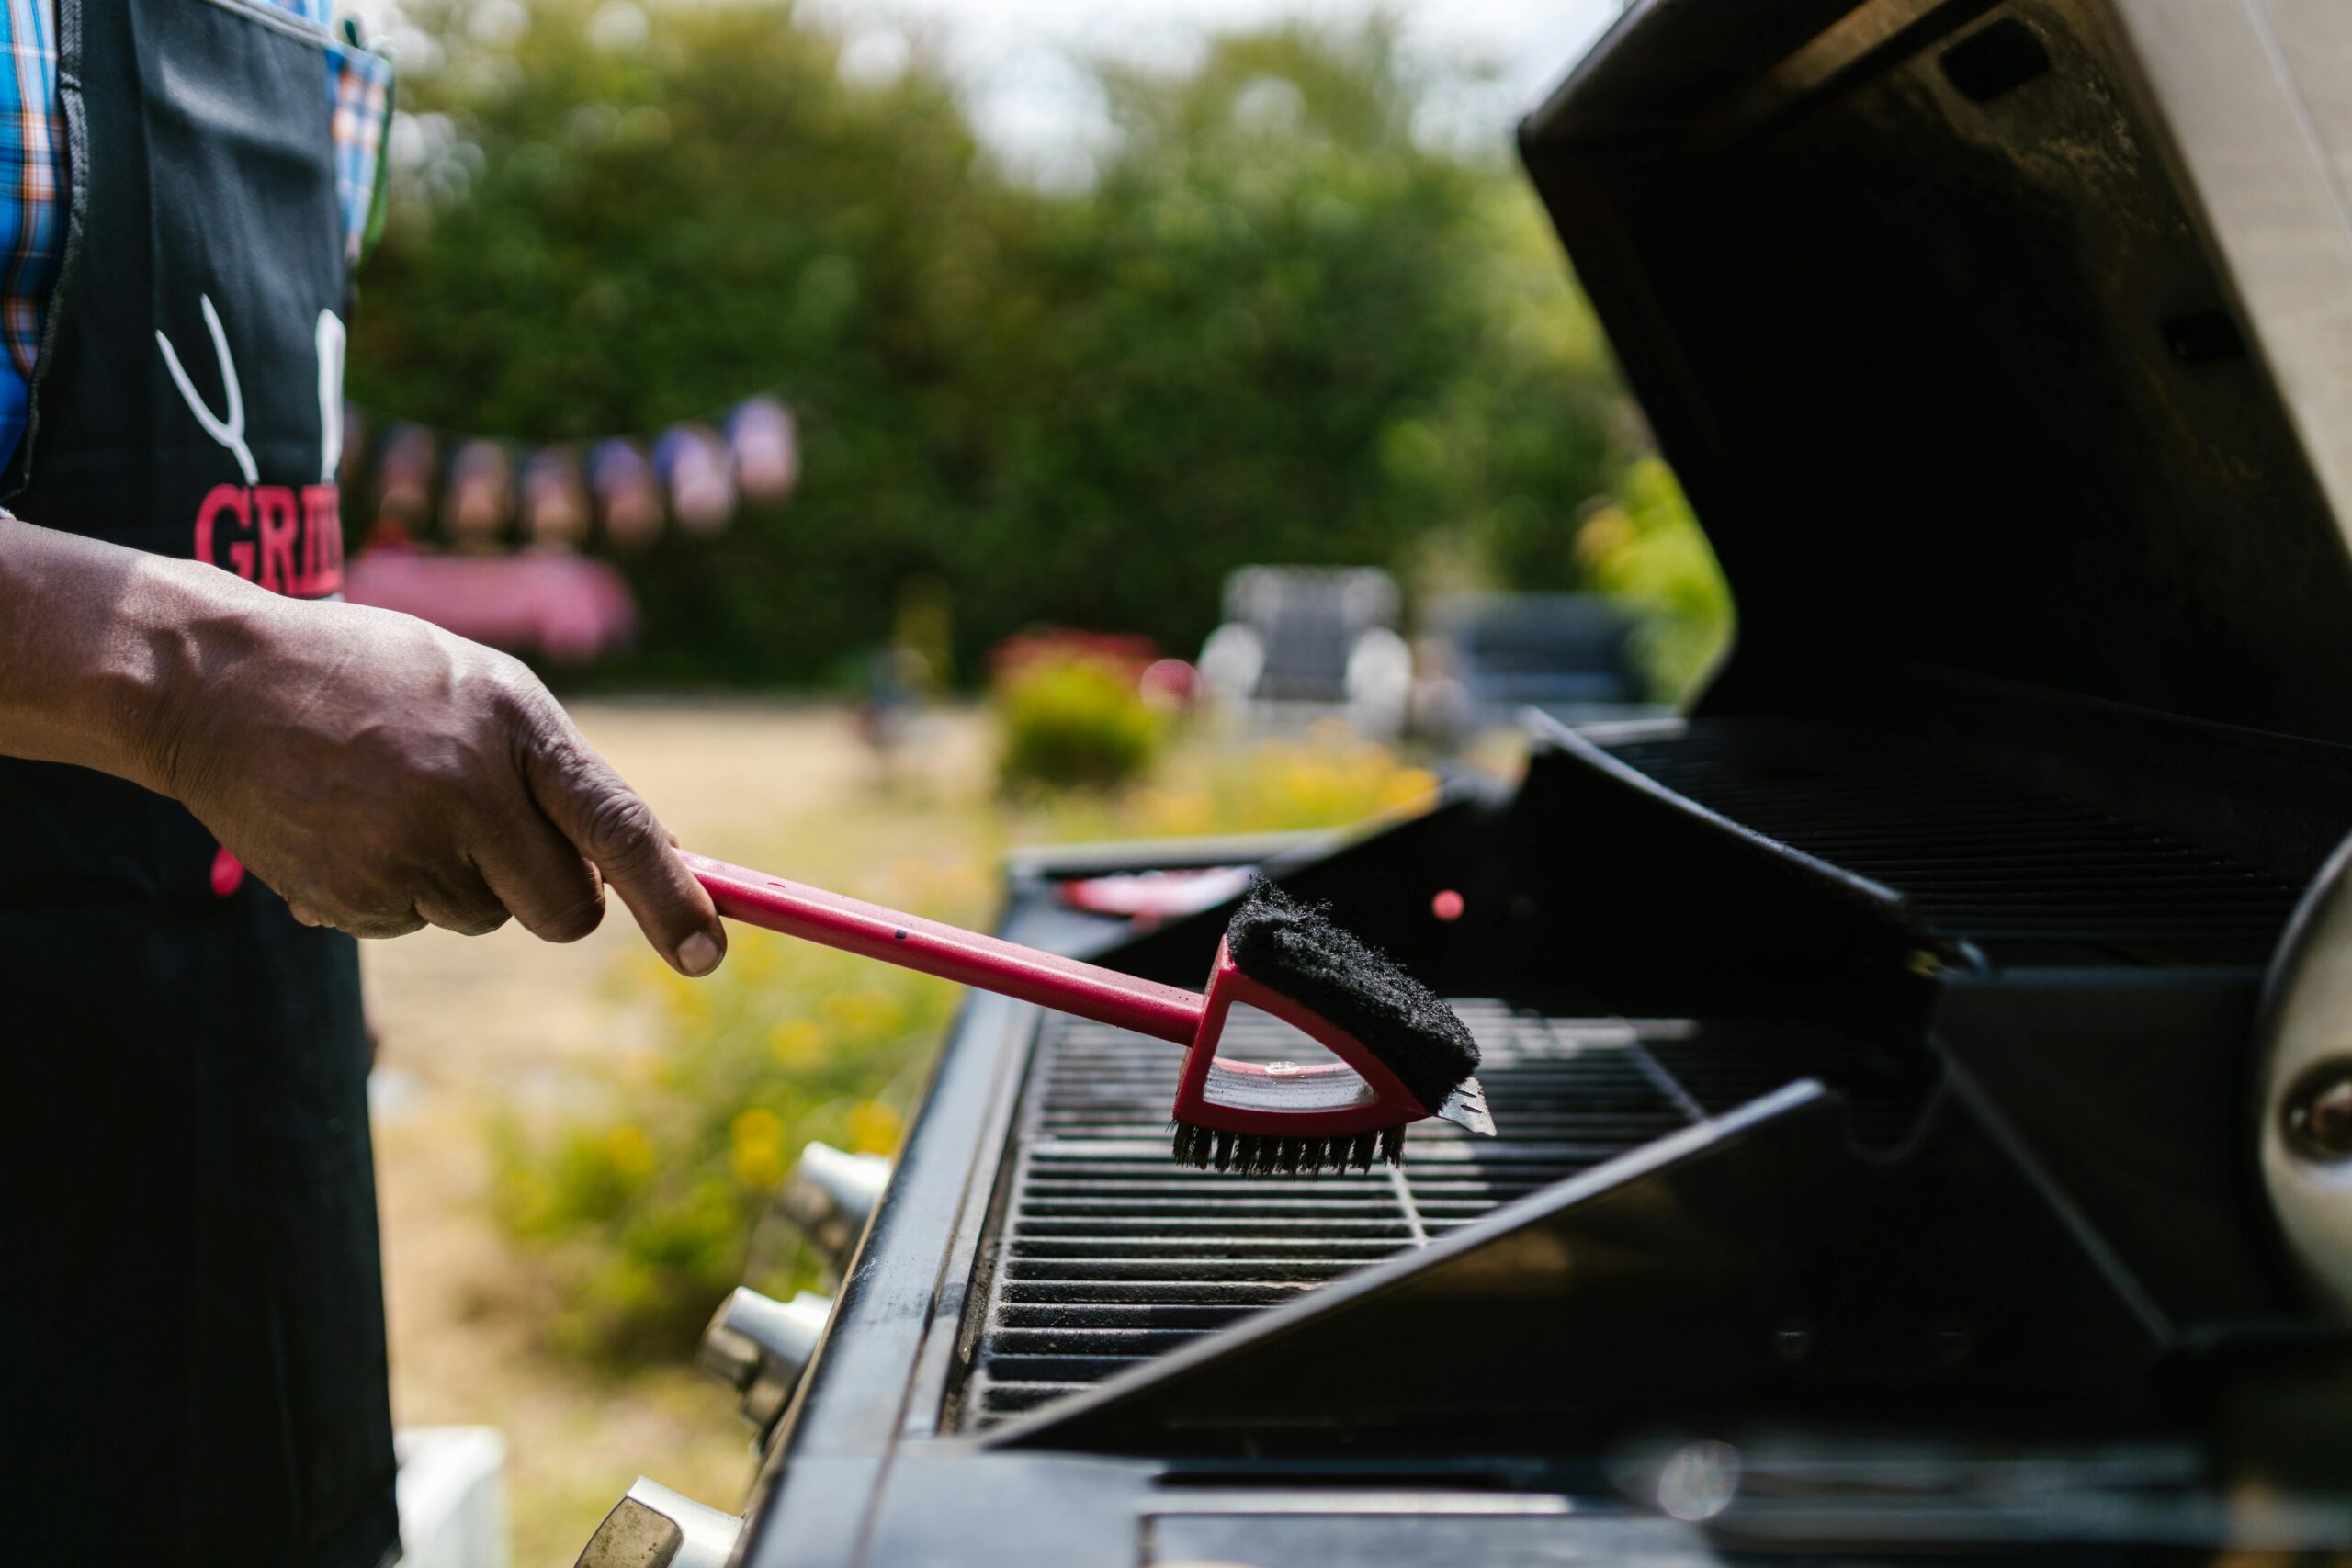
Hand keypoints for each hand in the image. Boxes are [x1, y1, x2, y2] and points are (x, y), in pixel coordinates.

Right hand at [148, 591, 726, 973]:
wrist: (216, 683)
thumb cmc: (376, 681)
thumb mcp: (482, 692)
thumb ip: (561, 772)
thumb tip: (658, 858)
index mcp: (516, 725)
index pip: (617, 826)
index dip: (672, 898)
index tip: (709, 955)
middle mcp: (467, 790)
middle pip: (563, 910)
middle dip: (553, 898)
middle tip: (497, 840)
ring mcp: (404, 848)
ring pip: (486, 915)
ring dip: (459, 878)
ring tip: (393, 799)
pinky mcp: (350, 896)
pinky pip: (414, 922)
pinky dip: (395, 889)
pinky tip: (348, 824)